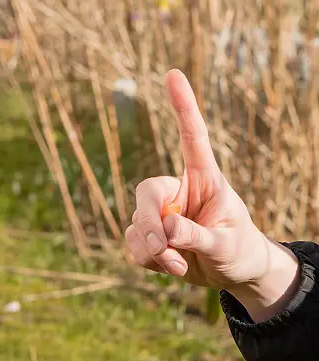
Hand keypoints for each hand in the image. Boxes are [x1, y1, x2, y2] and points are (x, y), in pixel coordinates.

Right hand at [125, 69, 298, 320]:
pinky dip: (147, 260)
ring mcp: (160, 215)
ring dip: (151, 249)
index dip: (182, 108)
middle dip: (148, 223)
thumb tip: (166, 230)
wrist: (231, 274)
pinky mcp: (148, 237)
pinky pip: (133, 245)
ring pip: (135, 225)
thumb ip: (198, 236)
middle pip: (146, 194)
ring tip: (178, 264)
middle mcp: (177, 192)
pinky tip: (168, 266)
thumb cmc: (238, 250)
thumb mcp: (225, 244)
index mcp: (204, 179)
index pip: (191, 138)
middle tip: (162, 248)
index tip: (173, 74)